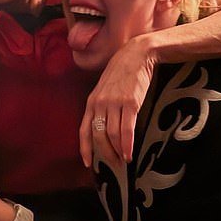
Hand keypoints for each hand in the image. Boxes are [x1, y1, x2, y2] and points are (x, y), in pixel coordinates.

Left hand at [80, 35, 155, 166]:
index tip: (87, 163)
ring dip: (117, 152)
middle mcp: (99, 104)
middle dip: (105, 154)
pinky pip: (127, 129)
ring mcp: (114, 103)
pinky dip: (127, 145)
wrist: (136, 54)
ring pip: (112, 135)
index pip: (83, 130)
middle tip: (113, 165)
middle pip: (98, 136)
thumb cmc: (122, 72)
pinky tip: (129, 154)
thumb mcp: (105, 88)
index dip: (85, 148)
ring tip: (123, 161)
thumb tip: (103, 127)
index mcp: (91, 102)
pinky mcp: (130, 103)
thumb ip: (101, 106)